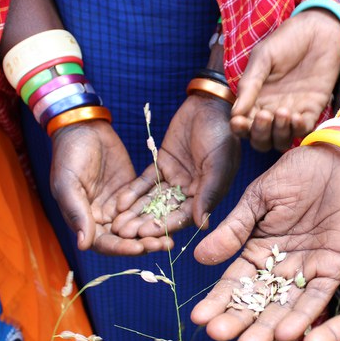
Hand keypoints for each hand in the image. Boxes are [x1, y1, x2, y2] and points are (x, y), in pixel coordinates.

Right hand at [50, 120, 171, 254]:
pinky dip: (158, 213)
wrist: (83, 128)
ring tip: (172, 238)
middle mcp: (102, 218)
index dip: (121, 248)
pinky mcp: (132, 191)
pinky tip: (174, 216)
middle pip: (125, 238)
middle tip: (165, 244)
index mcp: (84, 221)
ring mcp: (119, 206)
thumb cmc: (68, 156)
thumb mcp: (68, 184)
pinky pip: (146, 206)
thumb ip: (77, 213)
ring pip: (138, 224)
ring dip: (154, 231)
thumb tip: (84, 245)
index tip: (139, 248)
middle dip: (144, 243)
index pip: (104, 243)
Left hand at [111, 94, 240, 239]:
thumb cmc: (222, 135)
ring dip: (136, 211)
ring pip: (152, 199)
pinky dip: (133, 191)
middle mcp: (190, 191)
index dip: (165, 226)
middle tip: (124, 233)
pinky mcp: (161, 164)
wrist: (210, 105)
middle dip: (144, 222)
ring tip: (117, 222)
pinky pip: (145, 181)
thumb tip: (201, 225)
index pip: (184, 216)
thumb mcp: (218, 165)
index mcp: (207, 195)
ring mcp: (175, 178)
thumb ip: (209, 194)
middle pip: (165, 211)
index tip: (145, 235)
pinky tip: (119, 202)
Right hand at [191, 143, 339, 340]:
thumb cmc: (297, 172)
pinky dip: (304, 315)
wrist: (339, 157)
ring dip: (268, 328)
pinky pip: (319, 296)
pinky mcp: (335, 267)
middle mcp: (281, 265)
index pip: (236, 281)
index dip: (218, 300)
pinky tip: (287, 333)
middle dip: (240, 321)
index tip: (200, 319)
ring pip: (286, 306)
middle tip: (222, 339)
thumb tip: (198, 258)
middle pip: (258, 301)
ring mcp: (308, 269)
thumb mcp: (258, 198)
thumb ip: (234, 229)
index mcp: (258, 249)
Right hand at [231, 9, 339, 150]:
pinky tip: (296, 116)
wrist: (319, 31)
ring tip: (282, 113)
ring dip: (279, 133)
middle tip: (264, 115)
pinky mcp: (312, 110)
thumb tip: (236, 113)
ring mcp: (291, 112)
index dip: (239, 128)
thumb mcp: (262, 58)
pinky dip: (298, 129)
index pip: (243, 124)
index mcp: (255, 99)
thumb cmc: (287, 40)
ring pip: (280, 140)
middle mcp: (271, 110)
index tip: (239, 121)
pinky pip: (303, 131)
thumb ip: (250, 84)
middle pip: (260, 139)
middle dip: (259, 133)